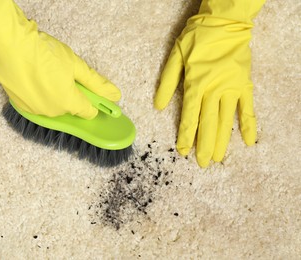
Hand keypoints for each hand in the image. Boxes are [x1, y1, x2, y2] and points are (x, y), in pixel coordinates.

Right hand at [0, 0, 120, 118]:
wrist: (6, 47)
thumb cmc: (41, 53)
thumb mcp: (75, 65)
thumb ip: (96, 83)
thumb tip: (115, 95)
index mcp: (69, 103)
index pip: (89, 112)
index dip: (92, 101)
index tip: (90, 92)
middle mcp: (52, 112)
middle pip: (70, 108)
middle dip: (71, 94)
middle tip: (64, 73)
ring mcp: (34, 110)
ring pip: (53, 106)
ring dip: (54, 94)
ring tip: (46, 72)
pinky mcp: (20, 105)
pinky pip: (37, 103)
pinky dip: (39, 94)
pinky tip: (34, 77)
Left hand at [155, 0, 265, 166]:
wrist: (224, 22)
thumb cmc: (197, 39)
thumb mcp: (175, 57)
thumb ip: (166, 83)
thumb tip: (157, 107)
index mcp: (195, 84)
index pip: (189, 117)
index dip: (185, 136)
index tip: (182, 151)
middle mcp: (213, 90)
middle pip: (207, 123)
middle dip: (204, 145)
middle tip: (202, 163)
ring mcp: (231, 88)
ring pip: (226, 120)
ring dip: (222, 140)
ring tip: (218, 158)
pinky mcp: (244, 85)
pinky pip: (248, 108)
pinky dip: (249, 125)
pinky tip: (248, 142)